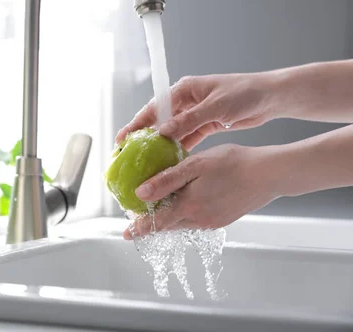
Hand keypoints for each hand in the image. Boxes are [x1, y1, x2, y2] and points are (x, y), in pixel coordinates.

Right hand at [115, 73, 275, 150]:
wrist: (271, 97)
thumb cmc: (245, 94)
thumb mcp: (215, 107)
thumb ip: (188, 120)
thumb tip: (163, 132)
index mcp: (185, 89)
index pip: (155, 107)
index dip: (137, 123)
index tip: (123, 137)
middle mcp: (187, 100)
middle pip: (159, 119)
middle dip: (144, 135)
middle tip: (127, 152)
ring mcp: (196, 113)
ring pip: (172, 131)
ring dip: (161, 144)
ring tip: (145, 160)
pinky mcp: (206, 124)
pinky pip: (187, 137)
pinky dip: (179, 148)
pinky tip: (170, 161)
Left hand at [123, 144, 278, 239]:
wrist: (268, 174)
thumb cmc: (232, 163)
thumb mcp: (194, 165)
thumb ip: (166, 180)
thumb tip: (140, 193)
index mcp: (189, 206)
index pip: (156, 223)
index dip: (140, 228)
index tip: (126, 233)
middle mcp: (199, 219)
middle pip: (168, 226)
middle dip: (152, 223)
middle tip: (139, 218)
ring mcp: (213, 221)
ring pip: (183, 223)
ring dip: (169, 219)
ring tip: (159, 210)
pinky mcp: (223, 219)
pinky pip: (197, 220)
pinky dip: (186, 215)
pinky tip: (187, 202)